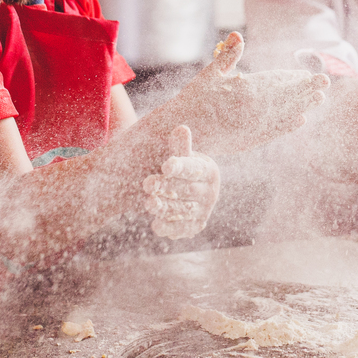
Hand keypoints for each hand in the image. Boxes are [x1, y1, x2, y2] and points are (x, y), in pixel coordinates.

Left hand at [142, 125, 220, 239]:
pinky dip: (169, 228)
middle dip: (166, 187)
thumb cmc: (181, 166)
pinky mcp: (195, 226)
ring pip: (182, 210)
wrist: (186, 188)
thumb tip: (181, 129)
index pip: (193, 169)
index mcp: (209, 170)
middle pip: (186, 190)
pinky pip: (182, 229)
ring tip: (149, 203)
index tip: (166, 165)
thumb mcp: (181, 155)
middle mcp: (210, 192)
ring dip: (165, 208)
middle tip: (147, 184)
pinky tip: (156, 225)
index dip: (180, 167)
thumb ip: (179, 146)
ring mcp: (203, 210)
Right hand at [165, 32, 329, 153]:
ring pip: (285, 115)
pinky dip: (288, 125)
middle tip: (325, 83)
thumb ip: (227, 56)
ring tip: (318, 99)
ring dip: (303, 105)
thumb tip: (238, 36)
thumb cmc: (193, 100)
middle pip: (287, 98)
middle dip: (307, 89)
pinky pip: (274, 131)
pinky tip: (300, 120)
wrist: (182, 134)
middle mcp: (256, 111)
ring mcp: (254, 128)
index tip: (312, 74)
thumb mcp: (209, 74)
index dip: (296, 78)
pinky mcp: (249, 141)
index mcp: (248, 92)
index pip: (279, 83)